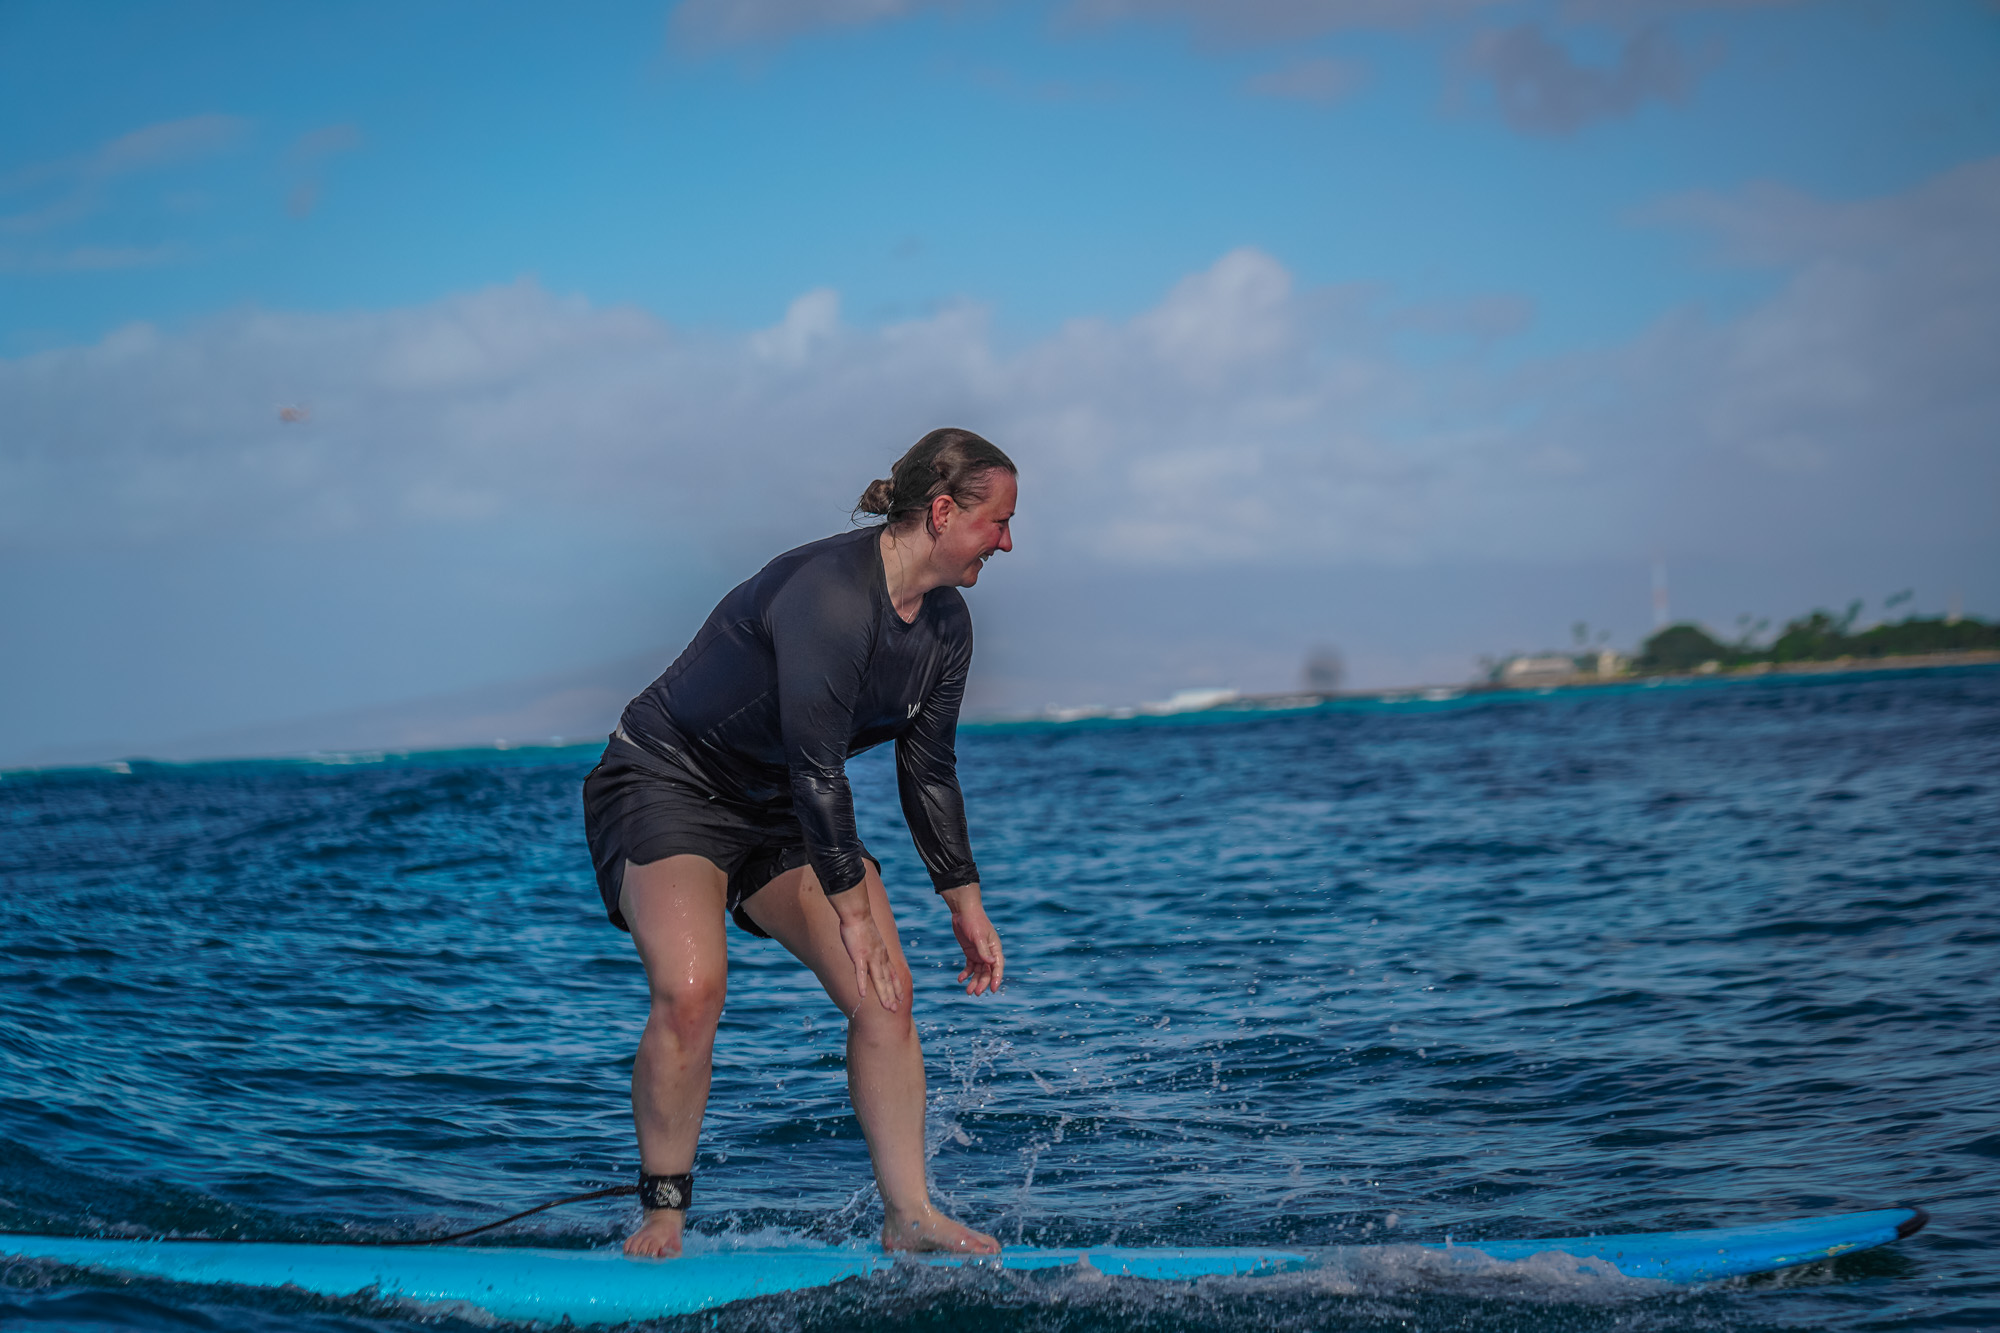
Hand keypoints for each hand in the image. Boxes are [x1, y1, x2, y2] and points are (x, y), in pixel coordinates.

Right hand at [830, 888, 901, 1013]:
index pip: (892, 973)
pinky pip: (861, 972)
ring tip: (887, 1007)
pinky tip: (863, 995)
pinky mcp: (859, 955)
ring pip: (878, 980)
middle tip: (895, 1010)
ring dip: (883, 995)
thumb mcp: (871, 938)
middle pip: (887, 980)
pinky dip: (862, 984)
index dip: (896, 986)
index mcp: (883, 953)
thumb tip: (870, 955)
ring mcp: (870, 957)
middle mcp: (880, 957)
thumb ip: (872, 949)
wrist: (857, 913)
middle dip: (892, 996)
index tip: (901, 997)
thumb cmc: (861, 924)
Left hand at [939, 885, 1003, 996]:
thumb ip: (983, 950)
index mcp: (995, 948)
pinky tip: (960, 979)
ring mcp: (979, 953)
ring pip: (978, 972)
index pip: (998, 967)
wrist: (963, 911)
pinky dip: (966, 973)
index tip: (992, 990)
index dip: (996, 979)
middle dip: (982, 983)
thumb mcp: (978, 936)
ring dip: (974, 981)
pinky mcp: (970, 952)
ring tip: (968, 991)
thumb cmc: (973, 921)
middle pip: (987, 972)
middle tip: (976, 993)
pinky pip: (969, 966)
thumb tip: (991, 963)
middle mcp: (989, 953)